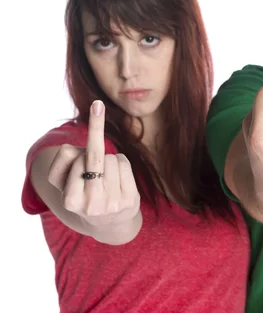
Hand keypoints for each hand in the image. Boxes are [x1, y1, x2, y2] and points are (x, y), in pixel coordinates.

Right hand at [48, 100, 140, 229]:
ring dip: (110, 159)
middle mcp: (90, 205)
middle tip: (97, 119)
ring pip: (112, 158)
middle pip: (95, 156)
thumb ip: (61, 161)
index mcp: (70, 200)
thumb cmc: (83, 192)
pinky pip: (125, 163)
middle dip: (96, 142)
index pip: (76, 158)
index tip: (96, 110)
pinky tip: (118, 179)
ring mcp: (112, 204)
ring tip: (107, 177)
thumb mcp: (63, 180)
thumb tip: (76, 150)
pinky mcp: (130, 200)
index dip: (81, 150)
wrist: (109, 223)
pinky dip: (121, 163)